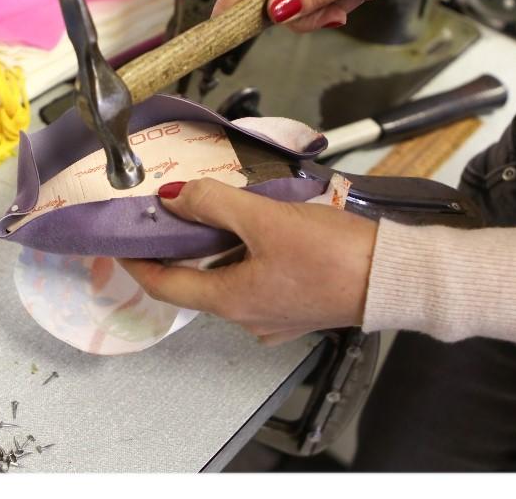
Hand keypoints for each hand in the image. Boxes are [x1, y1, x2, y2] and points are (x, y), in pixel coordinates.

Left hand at [118, 179, 378, 345]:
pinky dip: (245, 254)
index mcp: (229, 301)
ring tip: (215, 208)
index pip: (163, 285)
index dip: (136, 261)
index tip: (120, 238)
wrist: (394, 278)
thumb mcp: (265, 220)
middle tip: (172, 208)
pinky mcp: (298, 307)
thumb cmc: (330, 254)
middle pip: (196, 281)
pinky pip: (257, 279)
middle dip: (180, 247)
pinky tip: (259, 227)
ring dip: (216, 247)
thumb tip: (171, 198)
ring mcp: (274, 316)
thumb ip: (213, 205)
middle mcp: (246, 317)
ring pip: (228, 278)